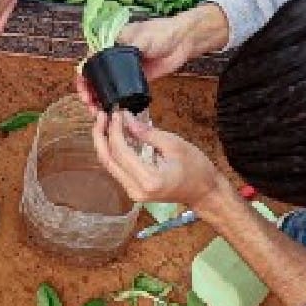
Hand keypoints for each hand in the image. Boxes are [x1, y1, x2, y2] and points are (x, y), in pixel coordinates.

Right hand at [74, 3, 230, 112]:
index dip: (83, 74)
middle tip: (89, 104)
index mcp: (110, 42)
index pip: (90, 59)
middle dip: (88, 91)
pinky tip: (111, 111)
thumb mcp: (142, 38)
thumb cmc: (162, 33)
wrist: (182, 41)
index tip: (83, 87)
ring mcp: (123, 70)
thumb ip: (126, 47)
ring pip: (105, 86)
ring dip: (98, 99)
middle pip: (94, 76)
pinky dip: (113, 101)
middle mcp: (113, 57)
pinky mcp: (134, 80)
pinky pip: (120, 92)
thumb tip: (107, 53)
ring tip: (97, 112)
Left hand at [91, 109, 229, 209]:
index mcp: (149, 180)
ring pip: (110, 165)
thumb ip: (147, 132)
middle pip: (108, 161)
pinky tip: (115, 135)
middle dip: (101, 136)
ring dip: (105, 143)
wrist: (205, 192)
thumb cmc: (196, 168)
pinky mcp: (134, 190)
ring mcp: (134, 193)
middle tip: (101, 115)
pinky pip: (117, 169)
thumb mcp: (174, 144)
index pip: (121, 152)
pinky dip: (114, 151)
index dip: (115, 130)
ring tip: (105, 122)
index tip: (116, 113)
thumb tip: (126, 118)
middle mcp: (136, 190)